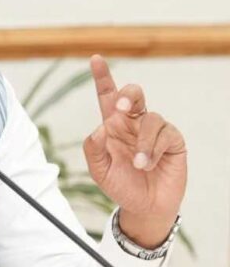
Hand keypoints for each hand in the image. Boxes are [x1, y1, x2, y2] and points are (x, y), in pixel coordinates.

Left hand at [83, 55, 186, 247]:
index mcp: (113, 126)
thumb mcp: (99, 170)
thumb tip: (99, 128)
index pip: (108, 97)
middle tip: (122, 107)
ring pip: (151, 118)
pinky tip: (149, 164)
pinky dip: (154, 150)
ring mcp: (154, 131)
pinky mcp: (172, 141)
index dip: (102, 77)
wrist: (145, 207)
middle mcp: (134, 123)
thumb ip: (93, 149)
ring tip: (138, 164)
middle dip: (129, 94)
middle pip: (134, 95)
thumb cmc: (121, 185)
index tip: (95, 59)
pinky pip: (165, 135)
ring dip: (143, 142)